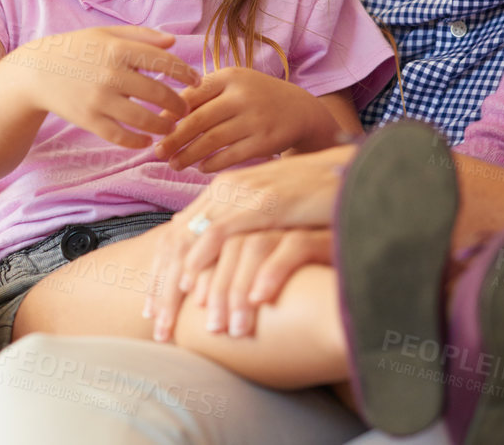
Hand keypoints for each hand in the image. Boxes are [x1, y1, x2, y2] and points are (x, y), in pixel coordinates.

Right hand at [7, 25, 198, 147]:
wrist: (36, 71)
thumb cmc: (77, 49)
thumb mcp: (106, 34)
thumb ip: (141, 36)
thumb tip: (174, 41)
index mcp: (119, 49)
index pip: (164, 62)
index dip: (186, 73)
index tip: (197, 81)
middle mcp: (111, 74)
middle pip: (158, 93)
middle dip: (179, 104)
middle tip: (186, 109)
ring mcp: (100, 100)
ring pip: (144, 119)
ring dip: (164, 126)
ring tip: (171, 126)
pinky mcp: (89, 120)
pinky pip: (121, 136)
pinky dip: (138, 141)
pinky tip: (147, 139)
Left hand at [144, 143, 355, 340]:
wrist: (351, 171)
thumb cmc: (312, 202)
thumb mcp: (267, 217)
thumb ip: (239, 232)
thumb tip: (211, 264)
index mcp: (221, 193)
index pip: (176, 237)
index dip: (160, 278)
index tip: (153, 315)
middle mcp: (225, 191)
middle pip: (177, 242)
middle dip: (163, 290)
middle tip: (159, 331)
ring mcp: (244, 194)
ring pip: (195, 243)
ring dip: (182, 288)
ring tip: (185, 325)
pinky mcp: (268, 201)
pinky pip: (227, 233)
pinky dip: (211, 262)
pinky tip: (200, 290)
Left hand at [154, 67, 346, 171]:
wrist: (300, 110)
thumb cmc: (256, 97)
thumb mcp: (234, 85)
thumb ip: (204, 95)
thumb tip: (163, 116)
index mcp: (230, 76)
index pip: (191, 95)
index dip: (170, 114)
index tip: (155, 128)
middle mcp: (242, 96)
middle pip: (198, 120)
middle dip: (173, 138)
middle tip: (157, 152)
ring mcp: (255, 119)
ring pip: (211, 141)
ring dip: (188, 155)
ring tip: (174, 164)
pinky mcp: (265, 141)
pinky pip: (230, 156)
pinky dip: (212, 164)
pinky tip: (201, 168)